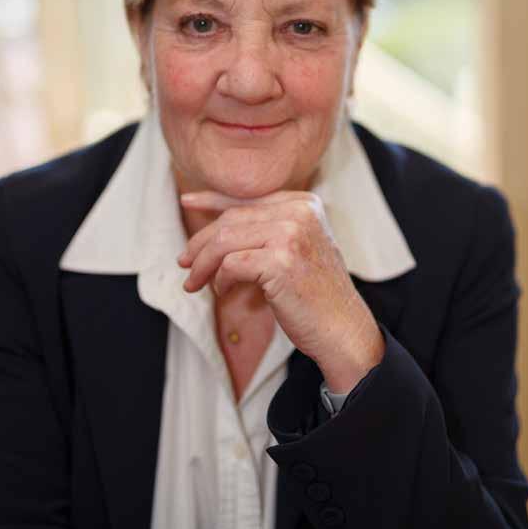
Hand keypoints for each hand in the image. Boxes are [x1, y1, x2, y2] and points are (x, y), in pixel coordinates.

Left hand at [178, 189, 384, 391]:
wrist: (343, 329)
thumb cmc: (316, 294)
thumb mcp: (295, 249)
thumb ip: (265, 230)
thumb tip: (215, 224)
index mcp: (304, 203)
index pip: (249, 199)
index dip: (213, 200)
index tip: (187, 202)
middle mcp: (299, 211)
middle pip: (232, 219)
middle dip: (201, 242)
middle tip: (184, 262)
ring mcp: (291, 233)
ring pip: (225, 240)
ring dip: (202, 264)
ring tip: (194, 283)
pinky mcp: (280, 260)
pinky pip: (231, 264)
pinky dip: (220, 280)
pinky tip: (222, 292)